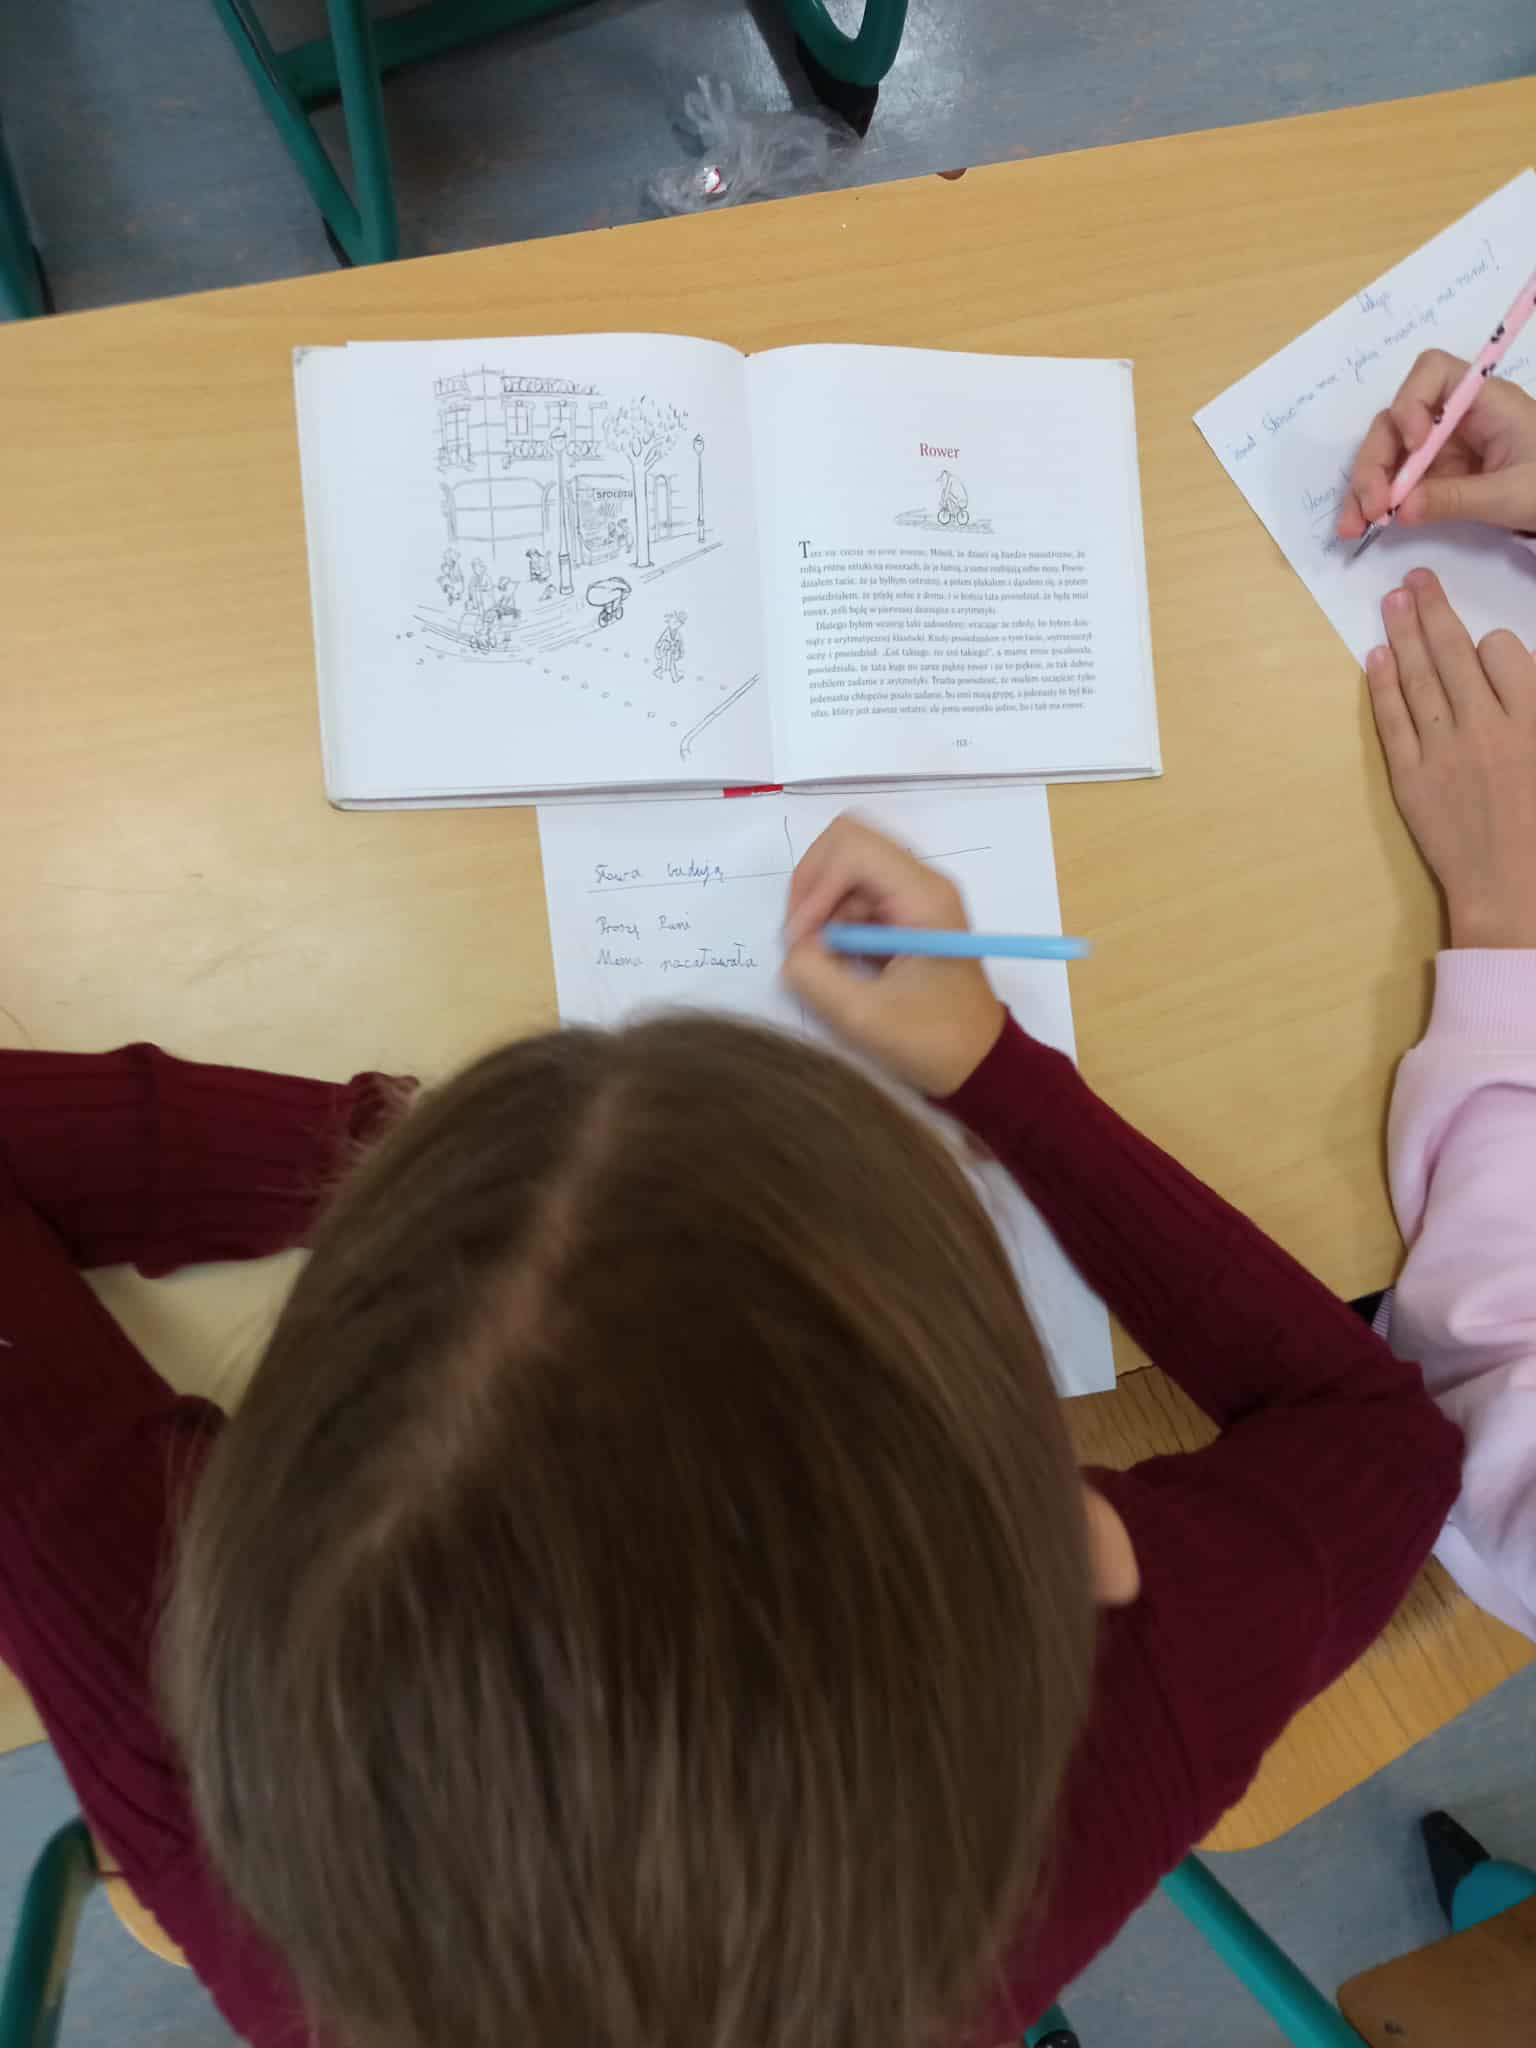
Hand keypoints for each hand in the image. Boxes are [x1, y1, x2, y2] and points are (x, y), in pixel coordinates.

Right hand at [782, 815, 1004, 1094]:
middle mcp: (921, 882)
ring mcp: (913, 895)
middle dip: (811, 887)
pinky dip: (832, 921)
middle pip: (847, 844)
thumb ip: (815, 976)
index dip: (815, 886)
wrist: (979, 1062)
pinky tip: (837, 960)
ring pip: (845, 869)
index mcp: (924, 897)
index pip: (853, 848)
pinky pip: (853, 896)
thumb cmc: (934, 1041)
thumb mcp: (865, 1017)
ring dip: (820, 908)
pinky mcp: (903, 913)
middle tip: (800, 938)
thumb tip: (793, 948)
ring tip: (820, 957)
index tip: (800, 939)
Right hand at [1338, 349, 1535, 538]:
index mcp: (1483, 400)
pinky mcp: (1432, 474)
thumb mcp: (1511, 494)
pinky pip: (1393, 481)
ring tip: (1355, 526)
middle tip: (1373, 506)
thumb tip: (1401, 510)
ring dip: (1364, 486)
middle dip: (1376, 460)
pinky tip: (1360, 526)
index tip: (1415, 445)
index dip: (1413, 402)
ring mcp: (1438, 446)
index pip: (1433, 372)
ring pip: (1386, 451)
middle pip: (1396, 419)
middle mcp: (1453, 416)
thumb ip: (1457, 498)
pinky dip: (1373, 502)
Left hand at [1367, 567, 1535, 946]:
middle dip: (1433, 609)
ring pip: (1418, 679)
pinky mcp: (1410, 780)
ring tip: (1392, 600)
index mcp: (1531, 722)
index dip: (1490, 642)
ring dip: (1402, 634)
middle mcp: (1486, 729)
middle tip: (1416, 577)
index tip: (1482, 641)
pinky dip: (1382, 687)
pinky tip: (1375, 657)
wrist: (1514, 892)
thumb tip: (1511, 666)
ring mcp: (1443, 754)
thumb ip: (1533, 708)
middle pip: (1453, 653)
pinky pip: (1392, 723)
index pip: (1504, 653)